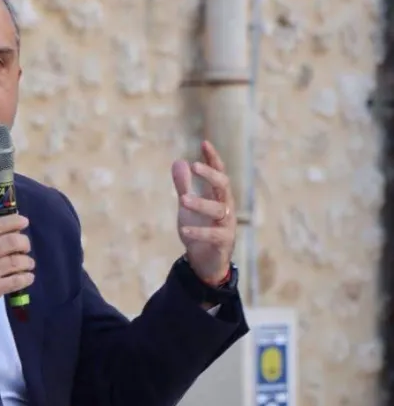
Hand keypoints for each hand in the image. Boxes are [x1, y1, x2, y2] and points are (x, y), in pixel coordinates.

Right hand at [0, 214, 34, 326]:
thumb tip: (8, 231)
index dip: (15, 221)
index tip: (24, 222)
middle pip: (13, 241)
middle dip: (25, 242)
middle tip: (25, 247)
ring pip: (18, 261)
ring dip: (28, 261)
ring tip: (28, 263)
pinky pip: (18, 280)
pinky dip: (27, 277)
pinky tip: (28, 276)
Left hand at [171, 140, 235, 285]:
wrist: (205, 262)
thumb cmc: (199, 230)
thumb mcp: (187, 206)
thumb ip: (183, 185)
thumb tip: (178, 161)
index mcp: (217, 196)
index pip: (219, 173)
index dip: (212, 158)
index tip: (204, 143)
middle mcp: (225, 207)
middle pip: (223, 185)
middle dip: (210, 174)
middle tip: (194, 165)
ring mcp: (226, 224)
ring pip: (218, 209)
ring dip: (200, 203)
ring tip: (182, 199)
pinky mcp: (223, 242)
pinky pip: (213, 234)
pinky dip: (198, 231)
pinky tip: (184, 228)